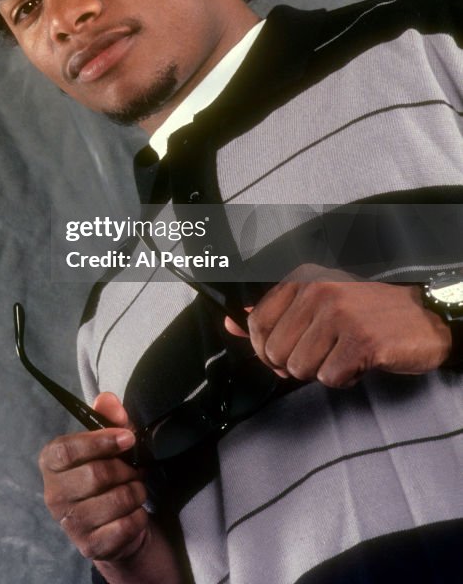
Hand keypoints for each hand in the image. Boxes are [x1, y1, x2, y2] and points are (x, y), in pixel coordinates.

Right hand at [39, 393, 187, 582]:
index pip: (67, 450)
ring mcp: (70, 524)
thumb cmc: (106, 472)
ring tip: (136, 488)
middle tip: (135, 470)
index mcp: (51, 463)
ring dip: (135, 492)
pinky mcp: (89, 546)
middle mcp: (53, 494)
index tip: (127, 438)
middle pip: (95, 475)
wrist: (112, 523)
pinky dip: (138, 516)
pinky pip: (124, 527)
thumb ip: (107, 416)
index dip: (100, 442)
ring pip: (114, 501)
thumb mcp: (108, 440)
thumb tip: (108, 399)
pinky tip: (135, 512)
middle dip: (125, 470)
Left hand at [224, 265, 451, 387]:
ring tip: (344, 352)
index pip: (257, 323)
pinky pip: (329, 378)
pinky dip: (345, 378)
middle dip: (295, 363)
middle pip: (275, 351)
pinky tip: (360, 361)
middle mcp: (318, 290)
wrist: (425, 317)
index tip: (279, 354)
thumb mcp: (319, 300)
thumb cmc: (369, 311)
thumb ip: (275, 311)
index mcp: (303, 278)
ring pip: (299, 367)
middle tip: (322, 354)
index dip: (265, 349)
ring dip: (322, 370)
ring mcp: (339, 315)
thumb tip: (231, 324)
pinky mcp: (359, 342)